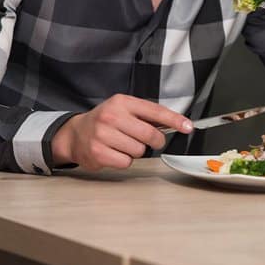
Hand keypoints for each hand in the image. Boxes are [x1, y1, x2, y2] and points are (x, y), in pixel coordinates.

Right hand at [51, 94, 192, 170]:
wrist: (76, 134)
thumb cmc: (105, 121)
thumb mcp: (123, 109)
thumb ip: (146, 115)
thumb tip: (176, 123)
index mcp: (122, 102)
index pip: (155, 111)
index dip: (174, 120)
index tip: (188, 127)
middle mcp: (112, 116)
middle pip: (150, 134)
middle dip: (155, 141)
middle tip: (150, 141)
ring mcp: (103, 135)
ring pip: (139, 150)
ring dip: (136, 151)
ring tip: (123, 144)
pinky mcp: (98, 153)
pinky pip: (126, 162)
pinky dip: (124, 160)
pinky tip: (114, 152)